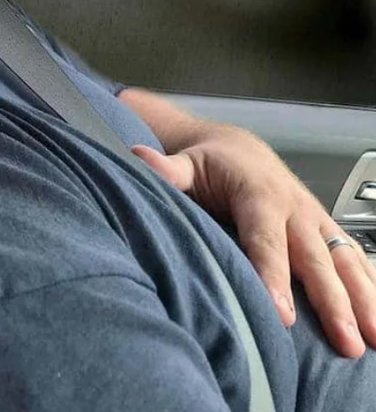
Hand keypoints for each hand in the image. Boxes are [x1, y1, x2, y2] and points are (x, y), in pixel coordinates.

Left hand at [131, 128, 375, 357]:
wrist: (239, 147)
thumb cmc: (210, 163)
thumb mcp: (186, 163)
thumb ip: (166, 170)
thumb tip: (139, 159)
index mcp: (259, 194)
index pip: (265, 240)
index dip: (273, 275)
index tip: (282, 314)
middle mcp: (294, 208)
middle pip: (314, 259)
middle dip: (331, 302)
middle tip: (344, 342)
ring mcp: (315, 219)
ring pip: (344, 261)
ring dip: (363, 299)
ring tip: (375, 339)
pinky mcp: (326, 229)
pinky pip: (355, 258)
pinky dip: (371, 286)